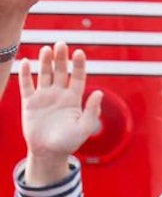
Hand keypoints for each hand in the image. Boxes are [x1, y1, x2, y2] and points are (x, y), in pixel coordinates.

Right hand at [20, 42, 102, 183]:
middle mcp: (59, 95)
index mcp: (74, 100)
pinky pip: (27, 85)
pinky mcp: (29, 102)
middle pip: (61, 72)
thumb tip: (99, 93)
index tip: (79, 53)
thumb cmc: (69, 142)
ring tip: (47, 49)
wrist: (49, 152)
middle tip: (62, 44)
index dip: (79, 65)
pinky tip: (26, 61)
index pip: (78, 78)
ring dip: (45, 62)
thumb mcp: (85, 127)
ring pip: (44, 74)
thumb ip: (92, 110)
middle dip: (61, 58)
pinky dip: (26, 74)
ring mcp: (44, 97)